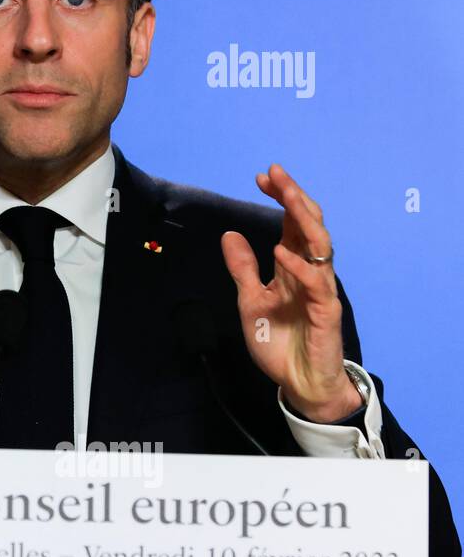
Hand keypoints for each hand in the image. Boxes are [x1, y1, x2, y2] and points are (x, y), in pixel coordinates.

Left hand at [220, 164, 362, 423]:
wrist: (298, 382)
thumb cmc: (280, 341)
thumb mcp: (250, 300)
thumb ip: (243, 269)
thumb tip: (230, 234)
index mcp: (292, 267)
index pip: (290, 223)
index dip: (280, 198)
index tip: (261, 177)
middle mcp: (308, 272)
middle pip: (308, 226)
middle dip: (294, 198)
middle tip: (276, 174)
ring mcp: (320, 290)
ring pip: (319, 247)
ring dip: (303, 220)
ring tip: (287, 197)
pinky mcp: (326, 312)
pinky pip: (316, 285)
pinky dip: (298, 267)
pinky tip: (281, 252)